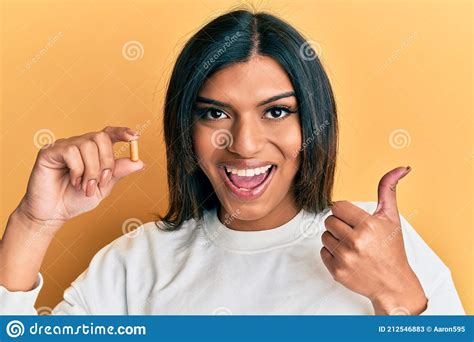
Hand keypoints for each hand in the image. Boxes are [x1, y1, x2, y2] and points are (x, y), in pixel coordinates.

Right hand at [15, 126, 144, 231]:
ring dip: (91, 170)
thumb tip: (139, 162)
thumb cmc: (76, 199)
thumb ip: (118, 173)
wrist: (53, 213)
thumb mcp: (103, 187)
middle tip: (101, 181)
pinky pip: (71, 151)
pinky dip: (77, 169)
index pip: (109, 134)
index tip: (135, 137)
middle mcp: (79, 144)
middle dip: (106, 161)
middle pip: (101, 137)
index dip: (122, 132)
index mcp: (94, 151)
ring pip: (87, 145)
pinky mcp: (50, 151)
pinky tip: (73, 181)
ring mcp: (64, 146)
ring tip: (84, 186)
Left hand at [320, 166, 427, 314]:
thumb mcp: (391, 217)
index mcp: (368, 226)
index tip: (355, 220)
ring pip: (324, 235)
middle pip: (329, 220)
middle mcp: (355, 242)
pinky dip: (332, 253)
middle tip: (355, 233)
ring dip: (335, 238)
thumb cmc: (392, 248)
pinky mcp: (337, 271)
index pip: (337, 207)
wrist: (393, 283)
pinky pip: (323, 251)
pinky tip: (348, 256)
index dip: (345, 212)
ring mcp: (345, 258)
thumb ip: (388, 190)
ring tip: (352, 245)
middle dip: (340, 225)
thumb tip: (402, 167)